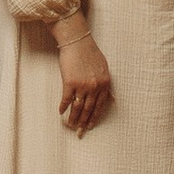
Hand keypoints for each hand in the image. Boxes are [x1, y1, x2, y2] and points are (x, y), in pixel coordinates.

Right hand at [52, 17, 111, 133]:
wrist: (78, 42)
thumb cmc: (90, 53)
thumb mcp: (104, 68)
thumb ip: (106, 84)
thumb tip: (113, 99)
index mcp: (105, 84)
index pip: (100, 106)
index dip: (94, 118)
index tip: (90, 126)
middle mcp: (95, 86)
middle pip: (88, 109)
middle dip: (83, 122)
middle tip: (79, 132)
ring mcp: (82, 85)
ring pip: (77, 107)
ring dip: (73, 118)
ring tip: (70, 125)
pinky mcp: (70, 83)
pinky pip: (66, 99)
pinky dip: (63, 107)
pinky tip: (61, 112)